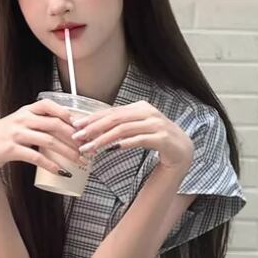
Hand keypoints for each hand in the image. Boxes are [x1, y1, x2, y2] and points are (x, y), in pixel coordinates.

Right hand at [0, 98, 88, 175]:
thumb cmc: (5, 137)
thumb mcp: (20, 123)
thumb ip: (38, 122)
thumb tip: (66, 129)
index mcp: (26, 111)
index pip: (49, 105)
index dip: (66, 114)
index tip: (80, 126)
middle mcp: (22, 119)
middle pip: (54, 125)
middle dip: (73, 137)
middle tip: (86, 148)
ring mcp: (16, 134)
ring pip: (48, 141)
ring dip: (67, 152)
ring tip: (79, 161)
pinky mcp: (11, 149)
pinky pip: (35, 157)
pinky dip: (50, 164)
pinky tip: (60, 171)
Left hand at [70, 100, 193, 170]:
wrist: (182, 150)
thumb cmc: (156, 140)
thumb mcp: (137, 129)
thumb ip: (120, 126)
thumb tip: (95, 127)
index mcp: (140, 107)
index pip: (111, 112)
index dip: (92, 118)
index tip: (75, 126)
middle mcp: (147, 113)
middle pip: (115, 119)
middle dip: (94, 128)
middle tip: (77, 137)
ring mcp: (156, 125)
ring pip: (124, 130)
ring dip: (103, 139)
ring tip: (89, 148)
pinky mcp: (162, 138)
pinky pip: (140, 140)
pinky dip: (125, 143)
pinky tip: (113, 148)